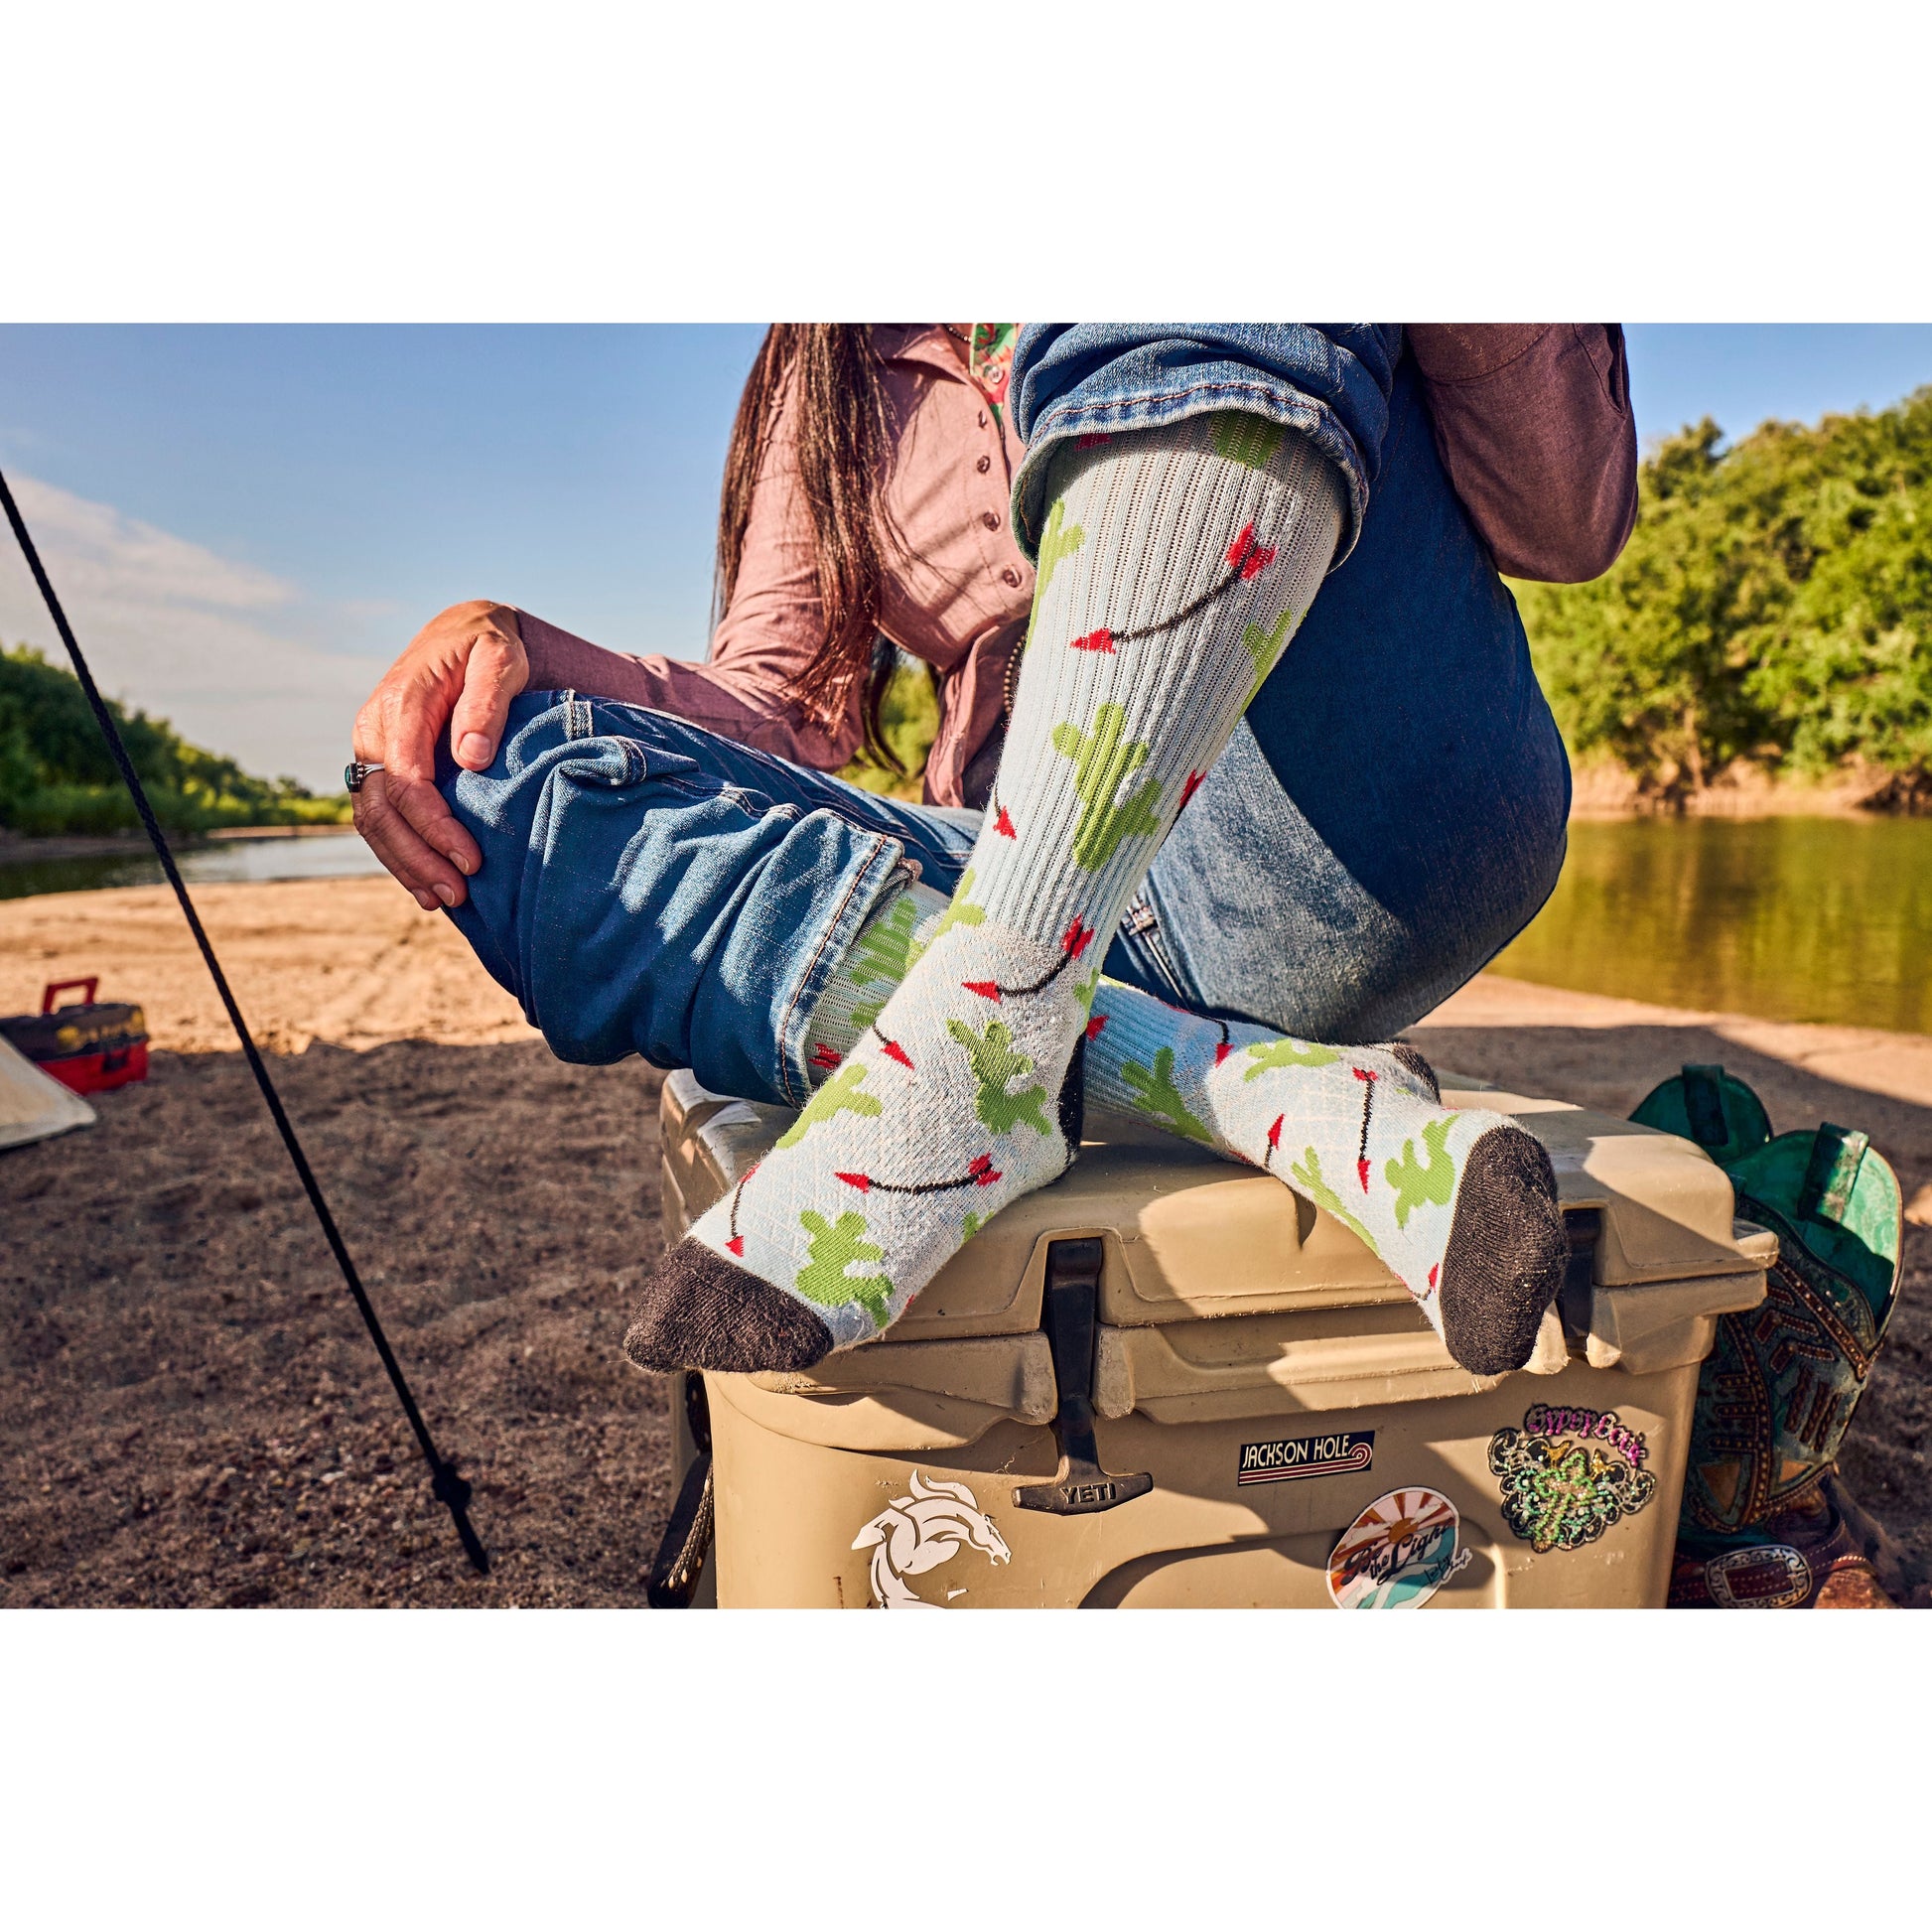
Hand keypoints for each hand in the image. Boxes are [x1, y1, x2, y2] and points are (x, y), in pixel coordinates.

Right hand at [351, 600, 527, 908]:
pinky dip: (399, 853)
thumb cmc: (488, 647)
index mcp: (400, 706)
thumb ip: (486, 701)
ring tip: (444, 901)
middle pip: (380, 809)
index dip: (434, 826)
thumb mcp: (499, 658)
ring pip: (372, 819)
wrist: (464, 634)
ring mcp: (374, 751)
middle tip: (459, 894)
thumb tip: (471, 757)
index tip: (470, 858)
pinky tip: (425, 885)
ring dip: (405, 864)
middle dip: (417, 857)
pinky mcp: (383, 766)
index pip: (406, 781)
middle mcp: (375, 732)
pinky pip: (380, 816)